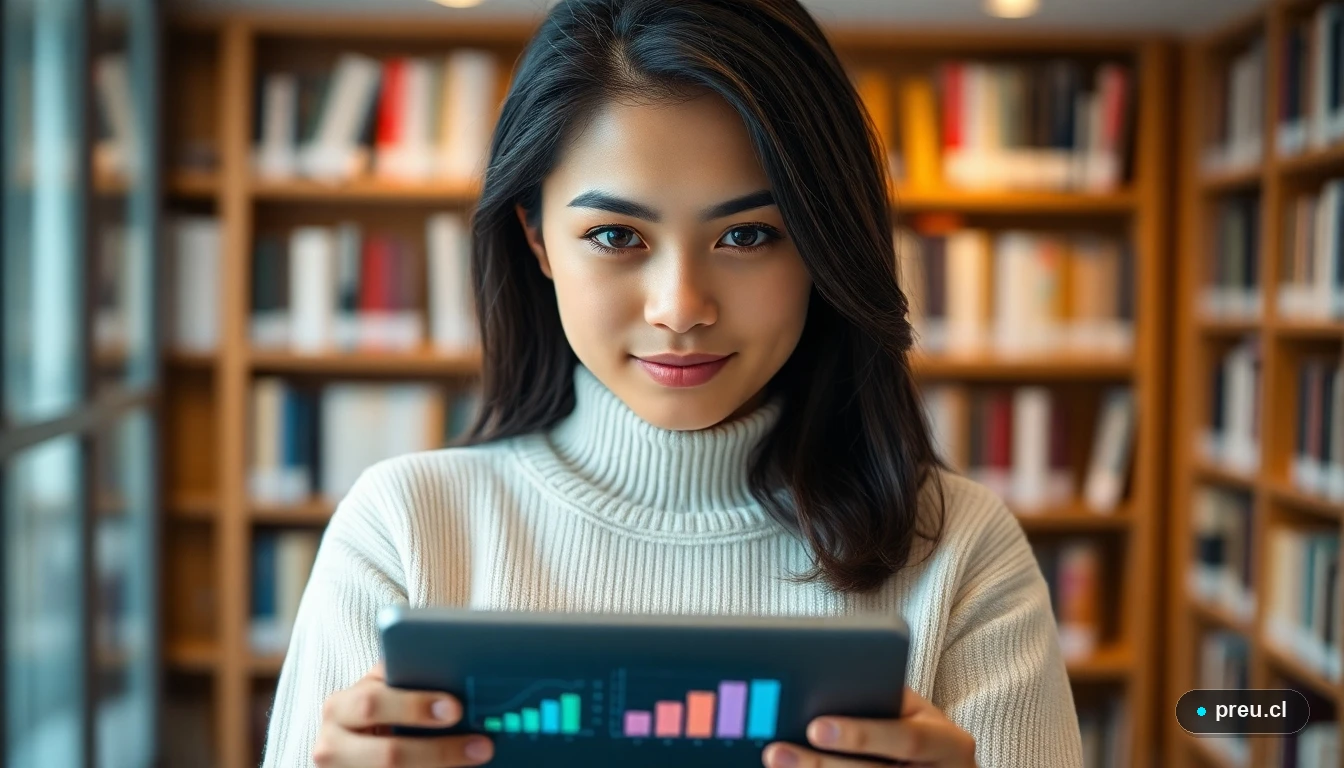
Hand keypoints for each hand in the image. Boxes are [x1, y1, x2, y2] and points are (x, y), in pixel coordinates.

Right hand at [313, 661, 494, 766]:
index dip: (414, 707)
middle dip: (439, 751)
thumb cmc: (376, 709)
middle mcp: (332, 745)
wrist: (348, 743)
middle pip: (389, 755)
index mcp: (339, 708)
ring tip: (477, 758)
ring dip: (442, 767)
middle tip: (481, 745)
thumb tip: (460, 670)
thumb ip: (405, 677)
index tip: (456, 708)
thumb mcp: (381, 690)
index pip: (373, 704)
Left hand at [761, 686, 975, 767]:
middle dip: (821, 765)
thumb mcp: (915, 714)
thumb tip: (817, 691)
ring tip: (775, 761)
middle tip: (777, 751)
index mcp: (949, 743)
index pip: (906, 739)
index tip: (815, 727)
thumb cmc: (919, 729)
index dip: (862, 734)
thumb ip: (881, 702)